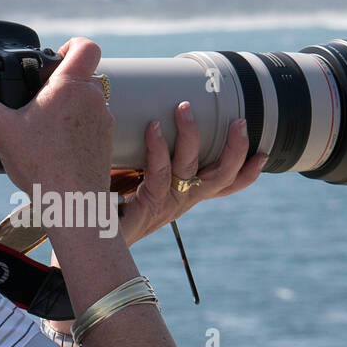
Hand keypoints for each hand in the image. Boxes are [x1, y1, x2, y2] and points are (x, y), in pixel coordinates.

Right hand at [0, 38, 112, 196]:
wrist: (72, 202)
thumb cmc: (42, 166)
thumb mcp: (2, 130)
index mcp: (70, 86)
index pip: (86, 46)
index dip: (72, 45)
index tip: (56, 57)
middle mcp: (94, 99)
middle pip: (84, 75)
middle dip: (62, 82)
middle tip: (40, 99)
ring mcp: (104, 121)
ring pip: (90, 101)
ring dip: (71, 107)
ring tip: (46, 127)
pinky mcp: (106, 142)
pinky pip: (93, 124)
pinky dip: (78, 129)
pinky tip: (57, 147)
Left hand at [119, 102, 266, 244]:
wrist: (83, 238)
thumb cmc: (107, 200)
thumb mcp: (134, 174)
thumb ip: (143, 151)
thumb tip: (144, 111)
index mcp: (184, 195)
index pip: (224, 185)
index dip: (247, 172)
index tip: (263, 152)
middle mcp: (180, 201)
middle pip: (221, 179)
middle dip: (236, 151)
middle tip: (240, 122)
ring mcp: (165, 205)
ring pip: (191, 170)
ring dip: (191, 136)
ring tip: (185, 108)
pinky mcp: (146, 207)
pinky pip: (159, 174)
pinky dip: (158, 147)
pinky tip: (154, 127)